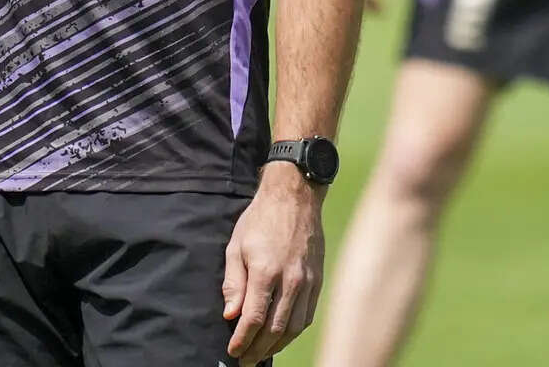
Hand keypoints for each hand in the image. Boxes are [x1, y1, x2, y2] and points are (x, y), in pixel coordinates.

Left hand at [223, 168, 325, 364]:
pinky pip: (307, 316)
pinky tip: (282, 337)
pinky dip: (294, 332)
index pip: (254, 318)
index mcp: (266, 271)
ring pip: (294, 327)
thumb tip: (230, 315)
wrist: (294, 198)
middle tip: (245, 360)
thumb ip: (233, 282)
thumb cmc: (259, 220)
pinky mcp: (317, 281)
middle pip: (275, 329)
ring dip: (277, 346)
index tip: (233, 351)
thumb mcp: (236, 246)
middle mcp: (290, 280)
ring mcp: (307, 282)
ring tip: (261, 353)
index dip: (243, 340)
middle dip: (258, 349)